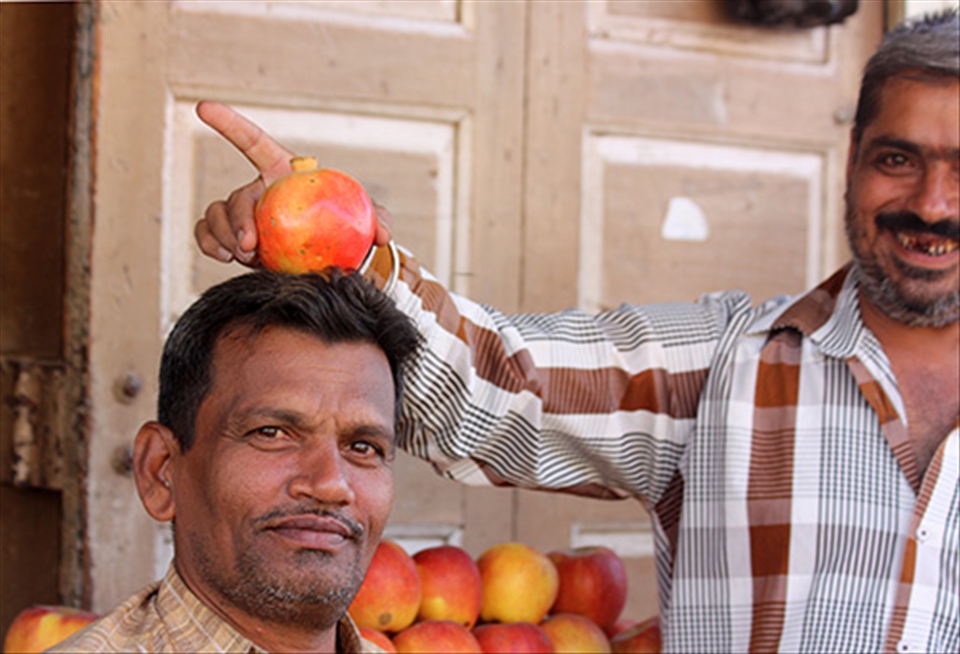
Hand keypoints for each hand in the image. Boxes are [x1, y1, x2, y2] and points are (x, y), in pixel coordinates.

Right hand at [193, 101, 393, 265]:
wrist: (330, 260)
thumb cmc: (345, 228)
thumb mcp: (364, 219)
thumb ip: (375, 218)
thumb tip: (383, 232)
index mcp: (283, 173)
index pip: (253, 142)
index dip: (230, 124)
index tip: (203, 107)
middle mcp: (259, 191)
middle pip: (236, 195)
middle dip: (236, 218)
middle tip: (250, 246)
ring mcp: (244, 216)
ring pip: (216, 214)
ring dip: (222, 234)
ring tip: (243, 254)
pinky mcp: (235, 240)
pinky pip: (207, 234)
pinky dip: (208, 243)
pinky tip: (224, 258)